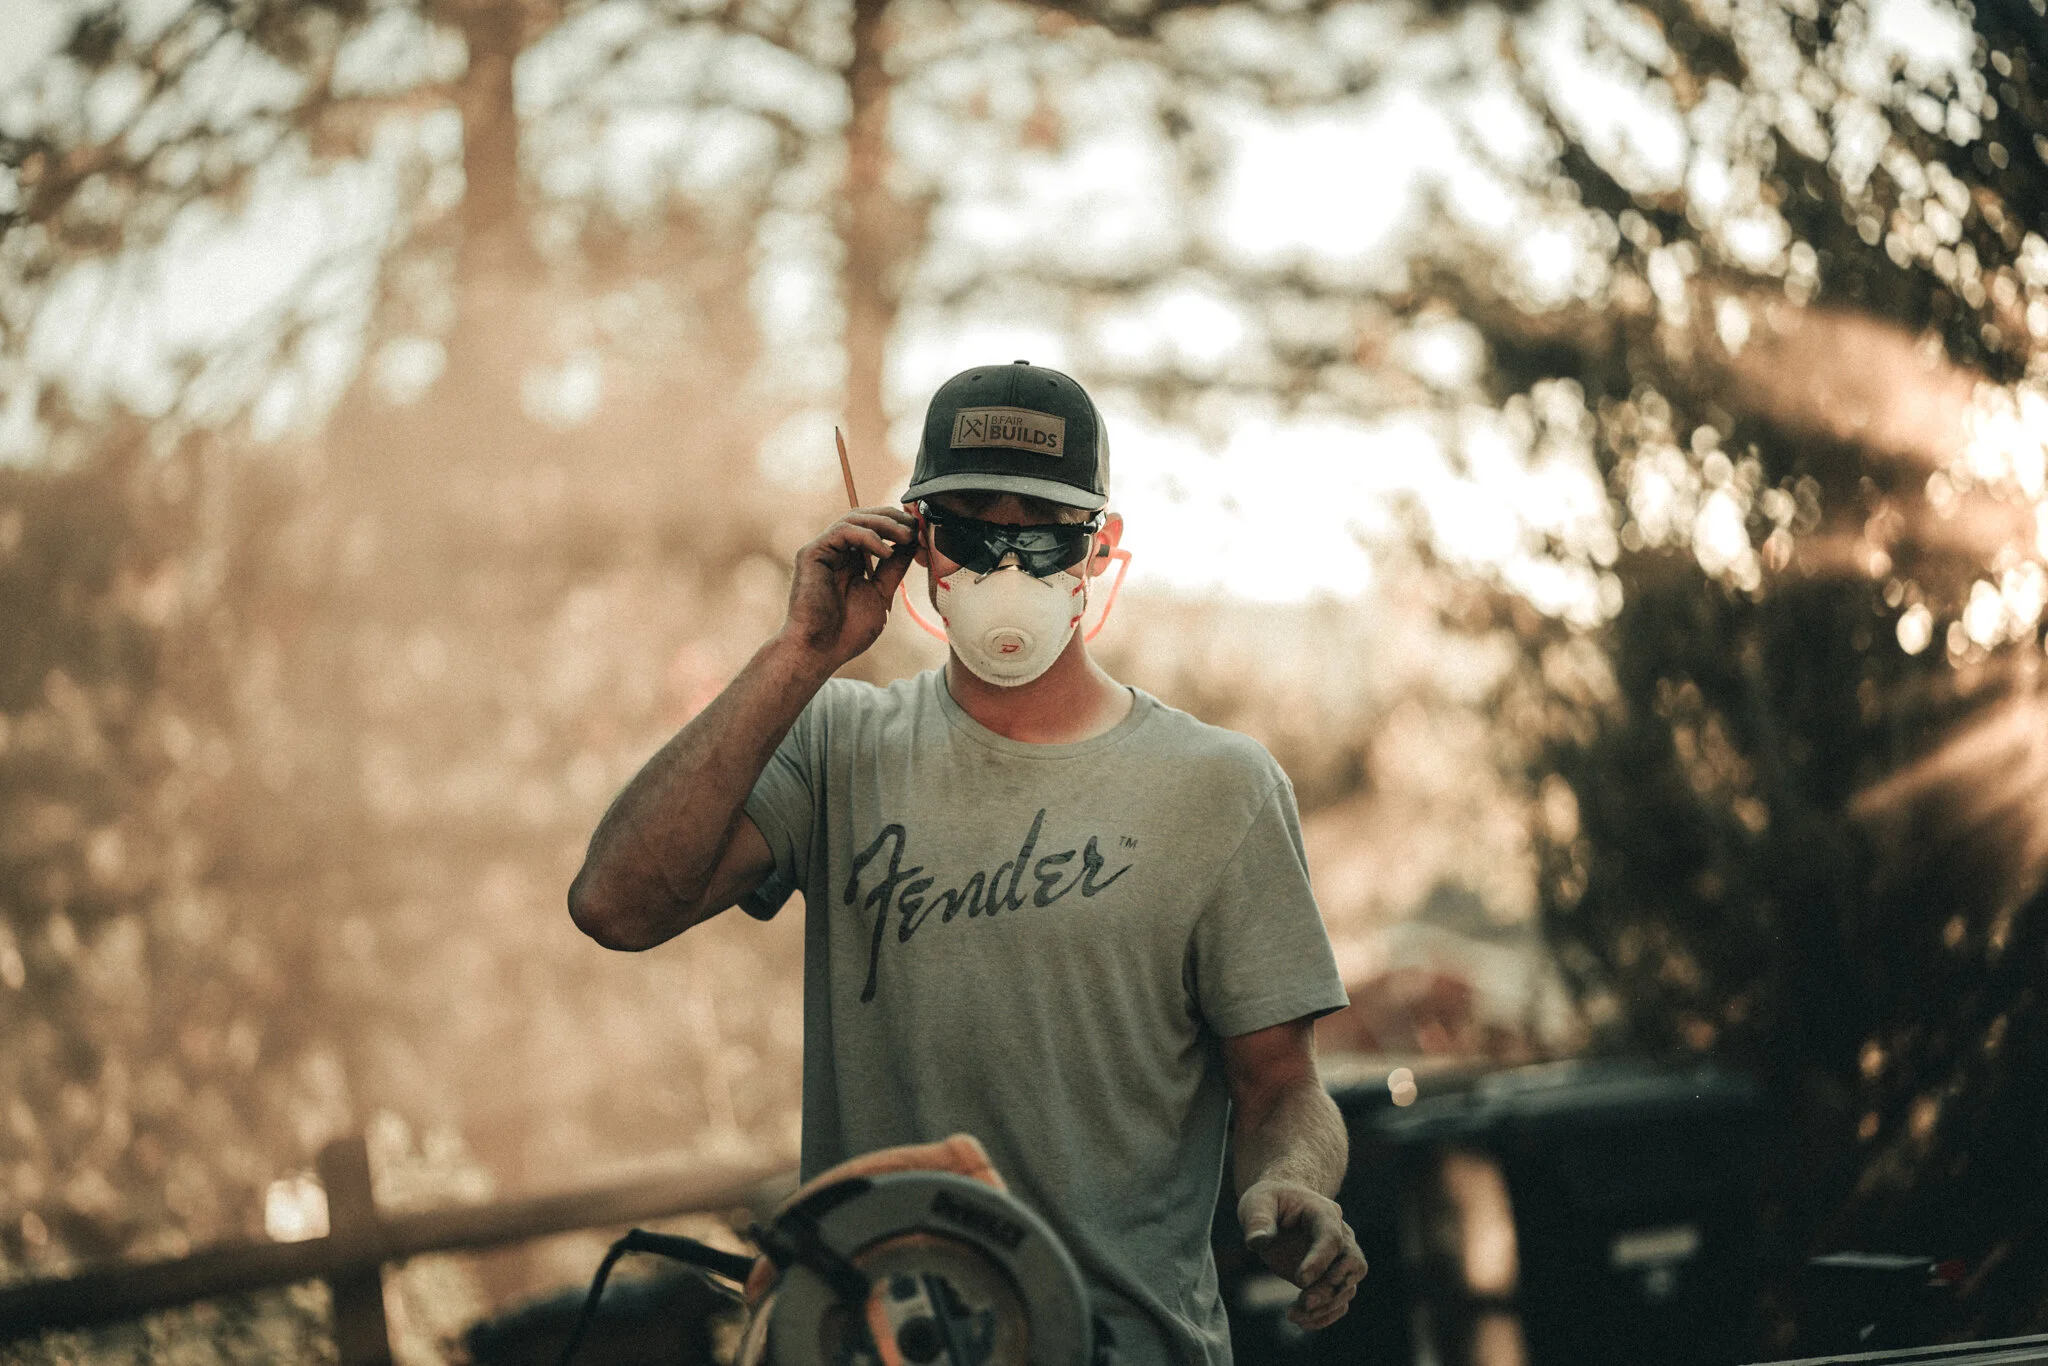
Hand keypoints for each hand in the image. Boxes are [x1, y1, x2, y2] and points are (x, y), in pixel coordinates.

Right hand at [782, 507, 916, 666]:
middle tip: (916, 527)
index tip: (921, 532)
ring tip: (907, 536)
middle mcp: (835, 551)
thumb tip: (912, 544)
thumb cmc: (848, 631)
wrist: (821, 651)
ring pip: (854, 519)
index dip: (898, 525)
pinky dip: (868, 537)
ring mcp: (822, 550)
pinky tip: (886, 552)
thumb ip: (893, 568)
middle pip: (864, 517)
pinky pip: (842, 531)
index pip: (874, 529)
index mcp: (850, 560)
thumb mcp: (881, 593)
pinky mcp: (812, 553)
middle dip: (893, 518)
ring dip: (884, 524)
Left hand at [1238, 1179, 1365, 1330]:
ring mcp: (1339, 1258)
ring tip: (1293, 1315)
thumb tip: (1257, 1242)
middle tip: (1304, 1302)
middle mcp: (1341, 1236)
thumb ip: (1258, 1221)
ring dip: (1326, 1306)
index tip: (1300, 1281)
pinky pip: (1339, 1301)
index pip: (1332, 1238)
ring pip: (1348, 1287)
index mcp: (1324, 1213)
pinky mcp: (1331, 1278)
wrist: (1280, 1207)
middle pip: (1351, 1264)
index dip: (1320, 1260)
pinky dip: (1325, 1315)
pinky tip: (1301, 1321)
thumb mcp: (1257, 1203)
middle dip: (1330, 1288)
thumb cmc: (1269, 1201)